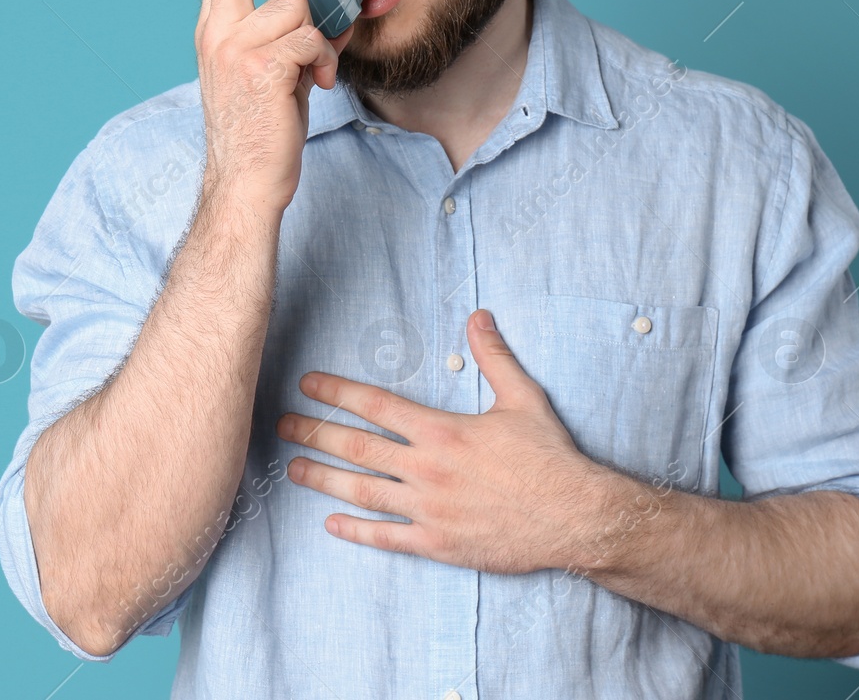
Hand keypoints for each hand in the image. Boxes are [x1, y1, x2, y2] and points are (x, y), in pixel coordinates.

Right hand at [195, 0, 353, 214]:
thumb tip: (337, 8)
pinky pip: (310, 37)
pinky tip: (320, 82)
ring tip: (319, 65)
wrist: (245, 183)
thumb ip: (292, 36)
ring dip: (319, 30)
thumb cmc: (259, 133)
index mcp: (212, 32)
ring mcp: (235, 50)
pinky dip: (325, 57)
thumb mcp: (269, 73)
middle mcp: (215, 35)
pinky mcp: (262, 70)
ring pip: (293, 4)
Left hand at [276, 308, 611, 573]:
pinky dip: (355, 532)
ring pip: (361, 492)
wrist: (576, 518)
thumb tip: (478, 315)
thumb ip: (494, 356)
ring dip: (322, 479)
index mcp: (442, 431)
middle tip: (281, 424)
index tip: (308, 384)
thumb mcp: (523, 398)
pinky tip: (330, 525)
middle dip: (314, 432)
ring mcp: (428, 509)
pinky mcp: (437, 543)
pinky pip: (387, 538)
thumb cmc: (550, 457)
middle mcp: (426, 469)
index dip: (337, 392)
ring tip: (292, 468)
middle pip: (356, 447)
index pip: (375, 405)